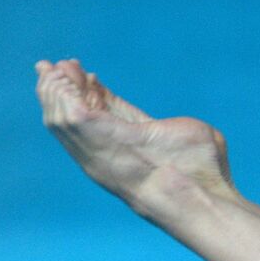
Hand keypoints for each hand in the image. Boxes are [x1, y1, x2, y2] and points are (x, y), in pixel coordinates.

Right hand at [34, 58, 237, 215]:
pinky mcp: (99, 144)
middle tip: (61, 65)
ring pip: (62, 119)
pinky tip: (63, 76)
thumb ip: (169, 127)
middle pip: (73, 120)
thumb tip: (166, 123)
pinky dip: (62, 94)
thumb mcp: (186, 135)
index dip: (86, 96)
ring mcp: (101, 153)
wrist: (199, 194)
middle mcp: (108, 156)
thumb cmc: (204, 174)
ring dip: (55, 91)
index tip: (84, 71)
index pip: (99, 121)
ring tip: (55, 68)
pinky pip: (70, 115)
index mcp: (128, 150)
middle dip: (61, 91)